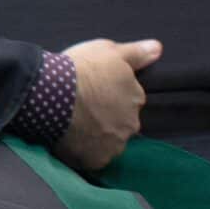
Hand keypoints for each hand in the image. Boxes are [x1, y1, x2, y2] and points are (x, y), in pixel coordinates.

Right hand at [58, 38, 160, 173]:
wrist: (50, 93)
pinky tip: (70, 141)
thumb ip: (135, 53)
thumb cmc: (79, 68)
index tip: (92, 92)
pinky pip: (92, 158)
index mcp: (136, 97)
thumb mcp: (108, 50)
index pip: (128, 100)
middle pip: (120, 123)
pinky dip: (84, 152)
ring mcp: (114, 143)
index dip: (110, 96)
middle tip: (82, 109)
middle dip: (106, 118)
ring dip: (96, 136)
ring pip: (108, 141)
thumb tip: (158, 48)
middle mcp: (131, 123)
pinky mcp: (96, 160)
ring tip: (73, 126)